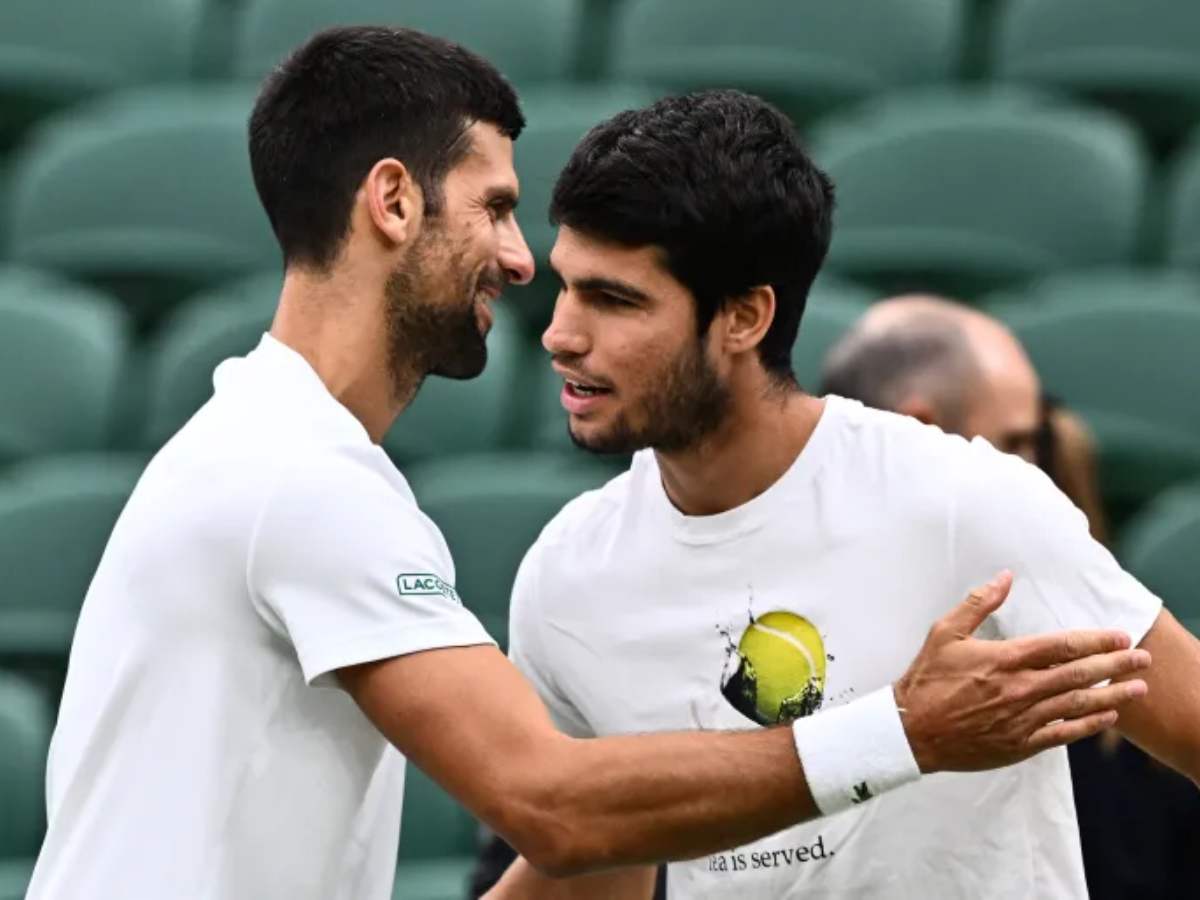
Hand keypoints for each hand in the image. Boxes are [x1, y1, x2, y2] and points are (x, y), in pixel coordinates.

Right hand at [894, 571, 1149, 772]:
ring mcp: (1022, 719)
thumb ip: (977, 603)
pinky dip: (1088, 724)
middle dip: (1115, 664)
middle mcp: (1019, 689)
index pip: (1060, 646)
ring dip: (1112, 694)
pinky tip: (1107, 715)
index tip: (1118, 635)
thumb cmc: (926, 679)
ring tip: (1138, 687)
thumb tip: (1005, 577)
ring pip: (1077, 704)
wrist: (911, 730)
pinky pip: (1063, 733)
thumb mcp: (944, 632)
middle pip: (1078, 674)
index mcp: (1003, 659)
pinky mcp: (1020, 744)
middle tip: (1142, 658)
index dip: (1094, 639)